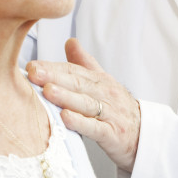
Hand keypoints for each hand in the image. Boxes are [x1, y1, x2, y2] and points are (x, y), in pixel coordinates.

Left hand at [27, 38, 140, 172]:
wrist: (146, 136)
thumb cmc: (118, 109)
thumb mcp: (104, 83)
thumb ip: (85, 64)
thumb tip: (70, 41)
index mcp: (100, 81)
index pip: (74, 71)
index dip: (53, 67)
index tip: (31, 66)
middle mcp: (106, 94)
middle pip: (78, 84)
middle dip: (54, 77)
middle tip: (32, 73)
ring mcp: (111, 114)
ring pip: (86, 103)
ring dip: (66, 97)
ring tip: (47, 91)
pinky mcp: (114, 135)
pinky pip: (96, 128)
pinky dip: (81, 123)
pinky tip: (65, 118)